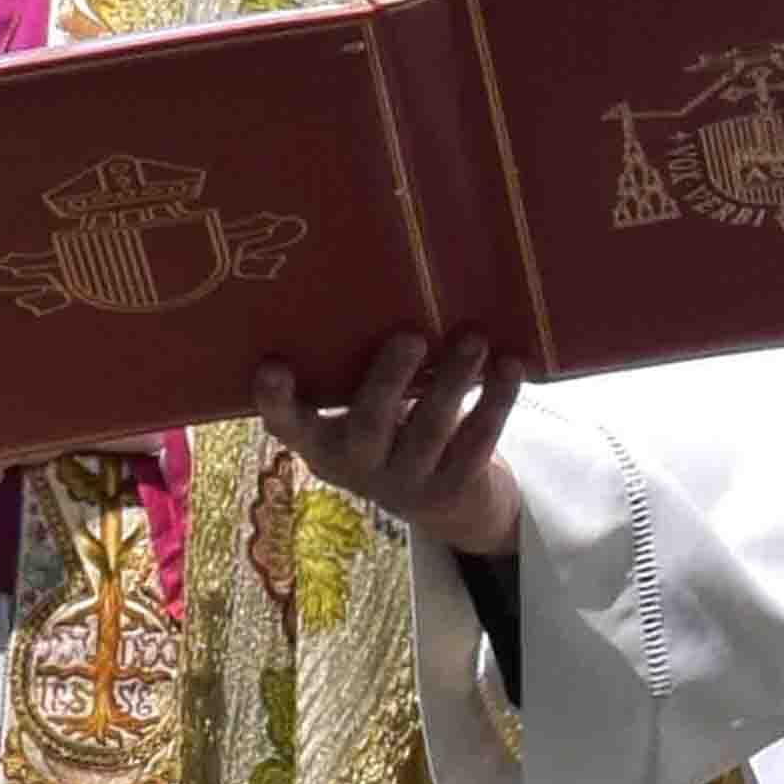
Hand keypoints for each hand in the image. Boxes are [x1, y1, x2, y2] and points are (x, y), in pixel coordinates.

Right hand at [253, 333, 522, 559]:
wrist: (445, 503)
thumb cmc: (391, 429)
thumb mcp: (361, 410)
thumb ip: (357, 371)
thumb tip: (375, 281)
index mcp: (321, 443)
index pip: (288, 424)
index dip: (277, 400)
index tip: (273, 366)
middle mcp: (357, 467)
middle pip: (368, 425)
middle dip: (389, 381)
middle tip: (411, 336)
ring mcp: (406, 483)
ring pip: (430, 431)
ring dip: (453, 381)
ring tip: (474, 338)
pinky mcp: (453, 488)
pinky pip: (476, 442)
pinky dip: (496, 402)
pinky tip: (510, 366)